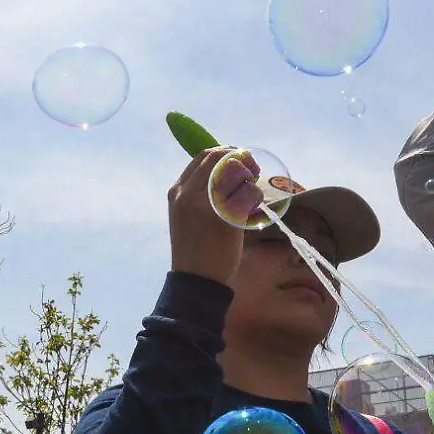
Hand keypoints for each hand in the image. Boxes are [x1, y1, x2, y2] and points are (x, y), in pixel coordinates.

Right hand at [169, 147, 248, 287]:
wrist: (195, 280)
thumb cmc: (196, 249)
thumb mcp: (188, 216)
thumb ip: (201, 194)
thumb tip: (229, 174)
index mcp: (178, 191)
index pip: (204, 156)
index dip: (227, 152)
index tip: (241, 161)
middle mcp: (188, 194)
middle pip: (220, 158)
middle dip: (241, 159)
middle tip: (254, 171)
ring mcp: (205, 205)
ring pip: (235, 173)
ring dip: (250, 179)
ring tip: (253, 193)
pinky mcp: (224, 218)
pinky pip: (247, 194)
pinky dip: (255, 196)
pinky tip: (255, 206)